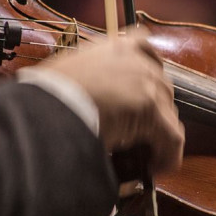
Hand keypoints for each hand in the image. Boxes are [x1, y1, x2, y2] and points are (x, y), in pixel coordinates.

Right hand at [38, 28, 183, 173]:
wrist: (43, 107)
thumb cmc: (47, 96)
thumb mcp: (70, 72)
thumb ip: (94, 78)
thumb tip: (102, 104)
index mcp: (116, 48)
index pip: (146, 49)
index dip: (149, 77)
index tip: (146, 95)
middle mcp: (136, 60)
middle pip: (162, 89)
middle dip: (154, 113)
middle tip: (139, 136)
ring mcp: (145, 82)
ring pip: (168, 114)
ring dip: (159, 134)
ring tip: (143, 155)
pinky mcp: (149, 108)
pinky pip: (172, 136)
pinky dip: (168, 155)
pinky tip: (156, 167)